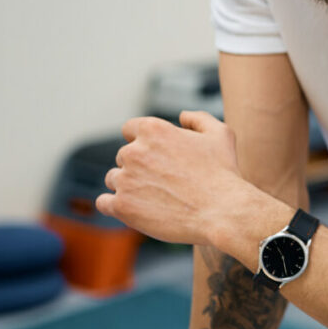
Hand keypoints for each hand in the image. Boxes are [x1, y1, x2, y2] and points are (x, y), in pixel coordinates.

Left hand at [96, 111, 252, 244]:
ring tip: (154, 198)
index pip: (130, 129)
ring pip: (114, 179)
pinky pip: (103, 203)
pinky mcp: (122, 206)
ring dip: (128, 186)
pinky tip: (133, 209)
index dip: (143, 142)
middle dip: (139, 166)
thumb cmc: (223, 174)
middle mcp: (134, 151)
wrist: (222, 212)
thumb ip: (198, 119)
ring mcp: (125, 180)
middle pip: (123, 156)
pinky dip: (114, 205)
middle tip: (163, 182)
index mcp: (153, 130)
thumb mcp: (221, 134)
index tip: (155, 156)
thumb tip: (182, 116)